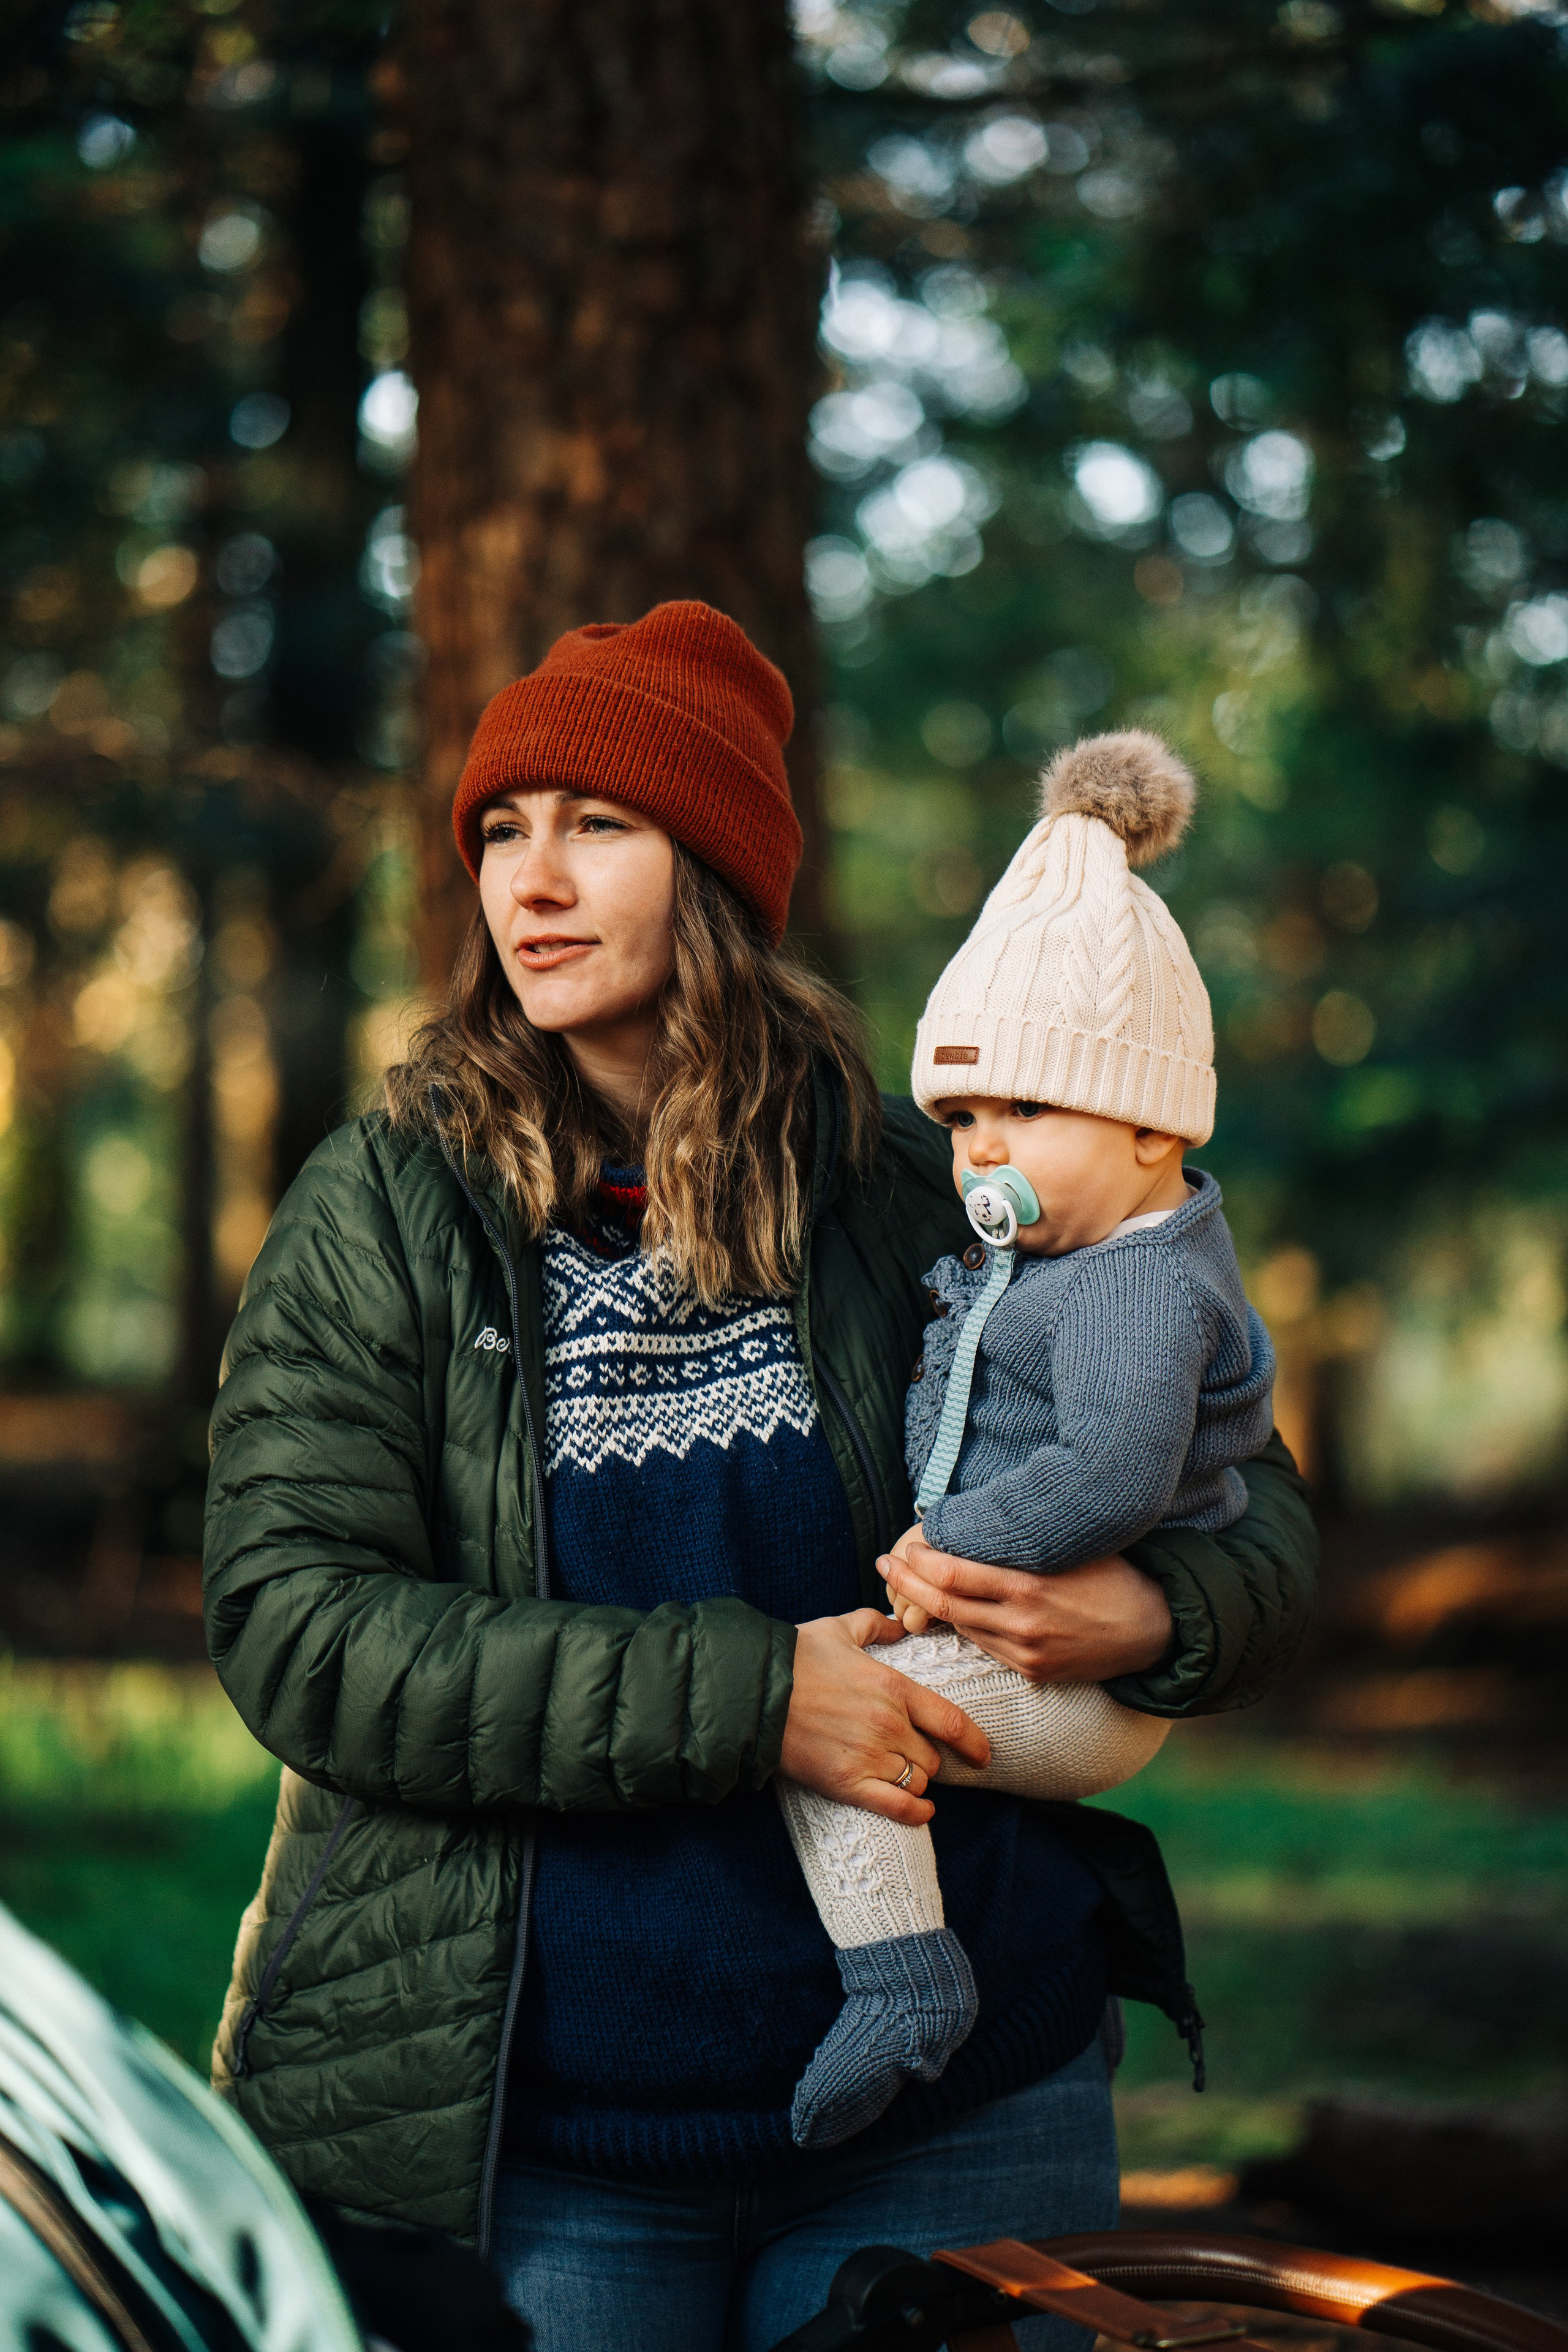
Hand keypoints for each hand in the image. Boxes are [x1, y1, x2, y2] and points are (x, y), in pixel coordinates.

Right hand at [780, 1609, 991, 1824]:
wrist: (752, 1690)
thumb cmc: (795, 1657)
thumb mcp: (839, 1629)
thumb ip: (875, 1626)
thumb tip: (899, 1626)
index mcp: (893, 1686)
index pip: (951, 1721)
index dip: (974, 1742)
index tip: (984, 1754)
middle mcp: (889, 1723)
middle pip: (934, 1757)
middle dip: (929, 1758)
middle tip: (914, 1756)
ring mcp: (869, 1755)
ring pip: (917, 1780)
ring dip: (916, 1780)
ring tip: (903, 1775)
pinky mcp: (847, 1781)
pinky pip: (897, 1806)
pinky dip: (915, 1812)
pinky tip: (921, 1811)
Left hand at [876, 1542, 1172, 1685]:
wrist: (1153, 1628)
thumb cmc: (1111, 1573)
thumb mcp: (1067, 1547)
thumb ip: (1020, 1542)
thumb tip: (972, 1525)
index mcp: (1029, 1586)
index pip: (954, 1576)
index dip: (920, 1563)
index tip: (903, 1548)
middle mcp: (1022, 1624)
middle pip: (946, 1606)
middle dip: (908, 1585)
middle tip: (884, 1565)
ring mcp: (1026, 1652)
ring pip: (963, 1628)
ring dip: (935, 1607)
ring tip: (911, 1584)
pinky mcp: (1034, 1672)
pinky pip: (987, 1647)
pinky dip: (968, 1627)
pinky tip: (956, 1612)